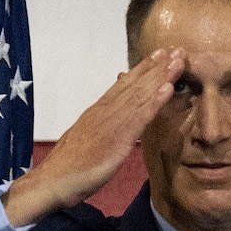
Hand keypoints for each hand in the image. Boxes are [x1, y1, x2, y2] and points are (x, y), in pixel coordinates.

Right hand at [0, 49, 185, 226]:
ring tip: (179, 60)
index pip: (123, 86)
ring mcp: (110, 122)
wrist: (52, 181)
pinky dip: (155, 101)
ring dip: (161, 76)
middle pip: (134, 84)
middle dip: (157, 66)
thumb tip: (109, 119)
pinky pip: (139, 116)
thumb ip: (99, 127)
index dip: (142, 70)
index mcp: (97, 112)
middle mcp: (104, 111)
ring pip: (140, 94)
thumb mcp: (86, 140)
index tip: (159, 55)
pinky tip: (169, 88)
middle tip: (178, 49)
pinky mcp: (116, 138)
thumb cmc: (68, 167)